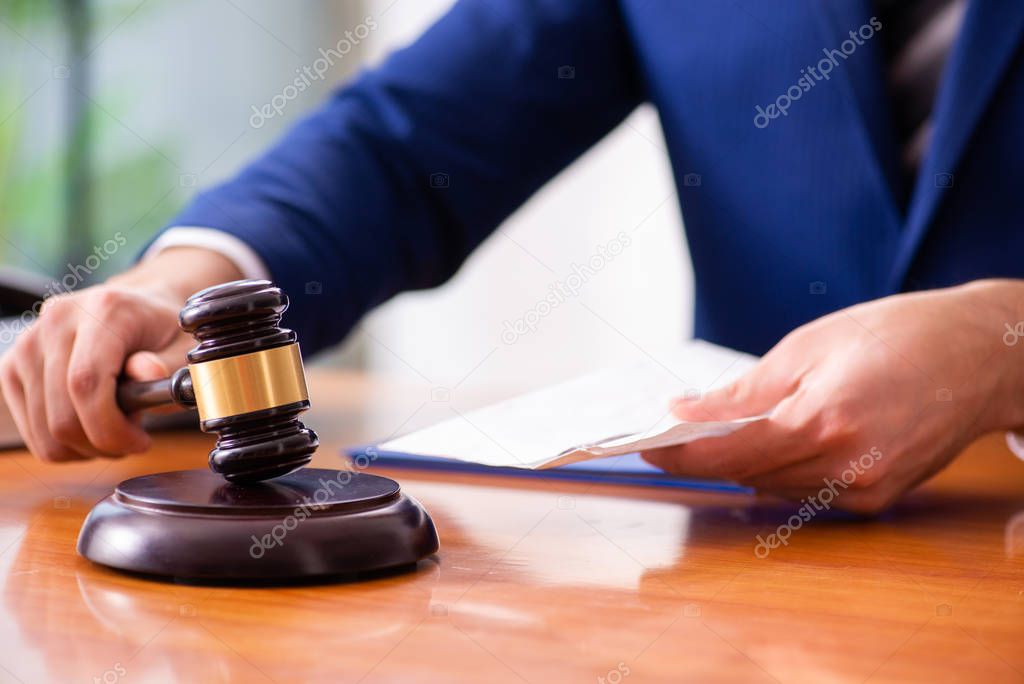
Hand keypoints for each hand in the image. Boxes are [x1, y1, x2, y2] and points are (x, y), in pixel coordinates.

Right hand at [0, 248, 242, 461]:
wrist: (135, 309)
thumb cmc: (164, 332)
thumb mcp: (184, 346)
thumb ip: (170, 363)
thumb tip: (149, 371)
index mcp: (104, 309)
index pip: (86, 383)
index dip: (110, 428)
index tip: (141, 441)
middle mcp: (57, 320)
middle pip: (61, 415)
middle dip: (104, 443)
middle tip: (134, 438)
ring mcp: (28, 342)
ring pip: (44, 430)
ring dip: (86, 447)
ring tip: (116, 424)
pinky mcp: (13, 366)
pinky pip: (31, 430)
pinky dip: (65, 443)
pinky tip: (91, 422)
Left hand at [642, 280, 1023, 513]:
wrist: (981, 356)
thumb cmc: (897, 334)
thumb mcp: (808, 347)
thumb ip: (743, 392)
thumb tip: (686, 412)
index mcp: (824, 420)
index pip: (729, 454)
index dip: (680, 454)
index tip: (646, 446)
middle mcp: (846, 466)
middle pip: (747, 475)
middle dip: (705, 456)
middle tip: (671, 432)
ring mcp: (865, 489)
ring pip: (774, 486)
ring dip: (741, 463)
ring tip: (715, 432)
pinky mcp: (878, 497)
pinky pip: (807, 491)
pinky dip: (780, 470)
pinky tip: (772, 442)